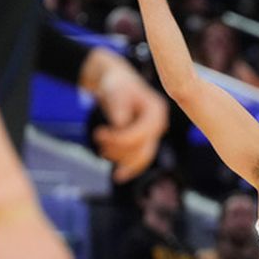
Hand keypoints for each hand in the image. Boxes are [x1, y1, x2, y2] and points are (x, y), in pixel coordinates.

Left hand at [93, 68, 167, 182]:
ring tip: (102, 147)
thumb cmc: (117, 85)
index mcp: (156, 112)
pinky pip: (140, 160)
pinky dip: (128, 168)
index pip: (140, 135)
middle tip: (99, 139)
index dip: (118, 139)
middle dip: (118, 150)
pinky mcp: (146, 141)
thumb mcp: (116, 92)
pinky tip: (118, 176)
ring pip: (140, 158)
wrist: (118, 83)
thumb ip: (119, 109)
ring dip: (119, 157)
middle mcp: (159, 125)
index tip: (99, 133)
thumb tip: (120, 125)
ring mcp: (153, 135)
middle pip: (142, 150)